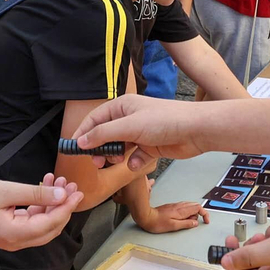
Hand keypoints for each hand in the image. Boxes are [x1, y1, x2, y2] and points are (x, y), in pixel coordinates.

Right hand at [0, 174, 82, 249]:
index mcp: (17, 234)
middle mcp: (17, 242)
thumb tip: (62, 195)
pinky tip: (42, 188)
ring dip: (52, 204)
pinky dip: (39, 206)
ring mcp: (13, 239)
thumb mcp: (6, 191)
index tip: (78, 191)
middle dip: (63, 206)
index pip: (52, 223)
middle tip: (71, 185)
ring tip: (57, 181)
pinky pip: (31, 222)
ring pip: (42, 224)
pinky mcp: (9, 233)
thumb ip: (35, 194)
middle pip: (51, 228)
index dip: (67, 207)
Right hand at [74, 95, 206, 169]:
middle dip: (99, 149)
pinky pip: (133, 157)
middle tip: (97, 162)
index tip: (74, 148)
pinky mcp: (150, 147)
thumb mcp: (129, 126)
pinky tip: (137, 162)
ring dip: (116, 156)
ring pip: (118, 148)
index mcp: (122, 106)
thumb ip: (103, 134)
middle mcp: (129, 118)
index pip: (94, 119)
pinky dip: (133, 161)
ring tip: (119, 160)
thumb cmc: (164, 121)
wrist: (195, 130)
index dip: (83, 133)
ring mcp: (139, 133)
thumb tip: (81, 141)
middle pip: (104, 135)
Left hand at [137, 200, 209, 232]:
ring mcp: (176, 205)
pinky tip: (181, 219)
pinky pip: (184, 208)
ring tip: (186, 223)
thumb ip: (186, 224)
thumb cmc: (158, 223)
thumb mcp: (173, 226)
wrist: (147, 217)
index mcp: (181, 210)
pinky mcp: (172, 207)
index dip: (205, 214)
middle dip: (198, 215)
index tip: (205, 221)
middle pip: (195, 206)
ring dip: (192, 214)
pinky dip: (186, 213)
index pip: (198, 207)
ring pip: (190, 206)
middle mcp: (180, 206)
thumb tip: (195, 223)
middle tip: (193, 223)